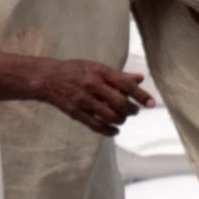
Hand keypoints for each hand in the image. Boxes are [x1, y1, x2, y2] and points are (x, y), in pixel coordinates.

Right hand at [35, 59, 155, 136]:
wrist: (47, 78)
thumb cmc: (76, 71)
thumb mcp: (97, 67)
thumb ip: (119, 75)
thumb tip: (140, 78)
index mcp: (99, 72)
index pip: (125, 84)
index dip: (141, 95)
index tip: (151, 103)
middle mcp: (92, 86)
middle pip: (119, 102)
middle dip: (131, 110)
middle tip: (135, 111)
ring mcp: (83, 100)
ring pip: (109, 116)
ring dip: (121, 120)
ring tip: (123, 118)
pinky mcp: (76, 113)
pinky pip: (95, 125)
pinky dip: (108, 131)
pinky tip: (114, 130)